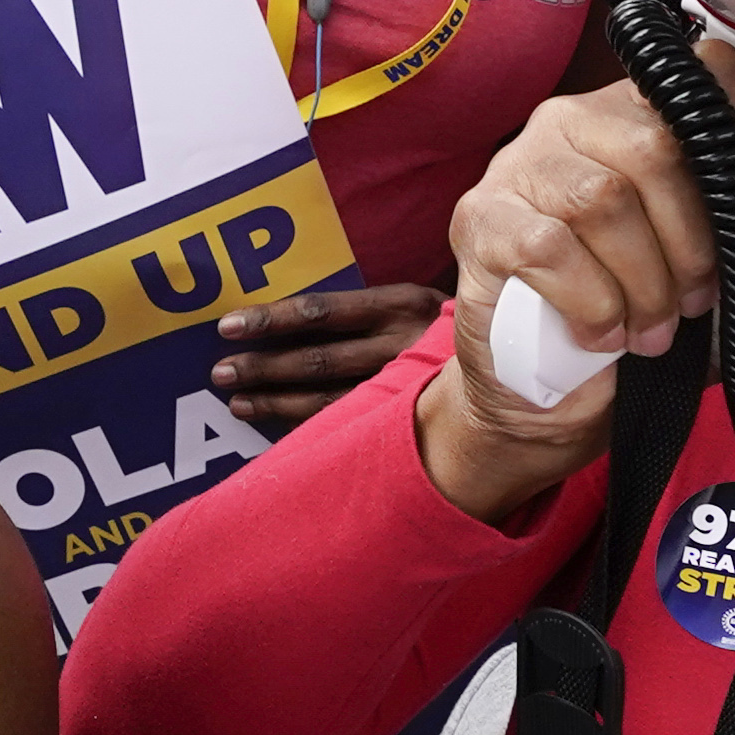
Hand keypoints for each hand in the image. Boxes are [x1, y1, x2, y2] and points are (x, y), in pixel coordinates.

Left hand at [213, 279, 446, 427]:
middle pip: (319, 359)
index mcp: (400, 304)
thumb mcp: (411, 304)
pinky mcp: (410, 417)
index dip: (272, 320)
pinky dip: (308, 427)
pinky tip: (274, 429)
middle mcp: (404, 344)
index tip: (228, 326)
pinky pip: (349, 424)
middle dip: (264, 367)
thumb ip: (362, 311)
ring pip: (330, 399)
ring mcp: (408, 386)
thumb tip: (284, 316)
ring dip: (277, 401)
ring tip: (237, 402)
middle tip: (220, 373)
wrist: (515, 359)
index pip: (322, 311)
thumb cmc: (441, 327)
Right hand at [423, 47, 734, 524]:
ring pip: (602, 198)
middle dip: (692, 243)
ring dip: (642, 284)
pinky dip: (593, 305)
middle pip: (655, 145)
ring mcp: (522, 164)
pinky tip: (602, 333)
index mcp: (651, 116)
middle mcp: (580, 121)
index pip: (707, 73)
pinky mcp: (481, 218)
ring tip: (649, 323)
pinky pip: (550, 245)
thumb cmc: (652, 325)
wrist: (557, 402)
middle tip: (693, 297)